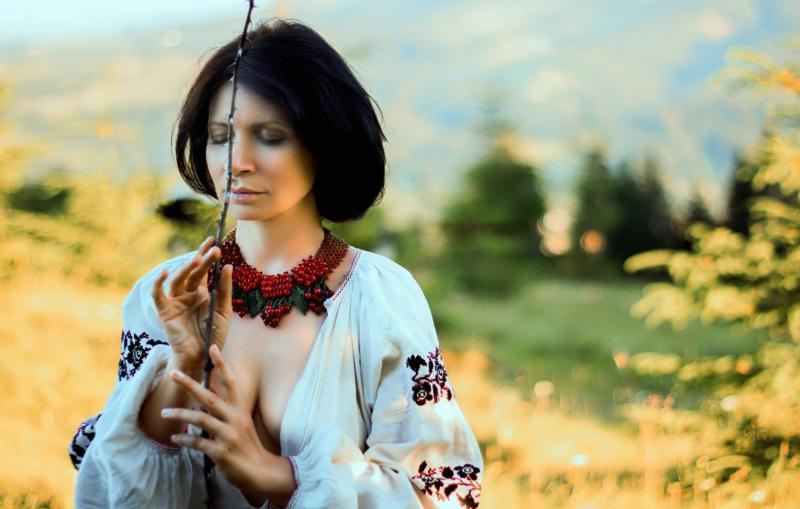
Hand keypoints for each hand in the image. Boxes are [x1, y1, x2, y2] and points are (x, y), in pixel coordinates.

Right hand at [151, 236, 232, 378]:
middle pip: (192, 271)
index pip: (203, 269)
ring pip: (177, 279)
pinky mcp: (164, 311)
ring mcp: (174, 301)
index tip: (216, 241)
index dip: (207, 255)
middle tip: (213, 248)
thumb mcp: (223, 311)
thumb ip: (224, 290)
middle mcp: (186, 294)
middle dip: (202, 259)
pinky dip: (158, 282)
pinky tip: (164, 272)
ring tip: (198, 258)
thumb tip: (227, 266)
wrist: (202, 358)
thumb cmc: (213, 336)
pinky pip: (157, 294)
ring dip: (186, 268)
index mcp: (201, 292)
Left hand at [161, 344, 295, 503]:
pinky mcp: (221, 452)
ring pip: (200, 420)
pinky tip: (175, 438)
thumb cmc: (248, 445)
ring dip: (180, 415)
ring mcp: (228, 435)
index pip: (231, 382)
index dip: (222, 365)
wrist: (261, 471)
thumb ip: (226, 411)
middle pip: (210, 398)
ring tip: (164, 413)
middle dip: (190, 385)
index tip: (212, 347)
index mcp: (240, 410)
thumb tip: (206, 397)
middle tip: (174, 373)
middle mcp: (235, 419)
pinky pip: (198, 443)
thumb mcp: (241, 423)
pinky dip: (185, 440)